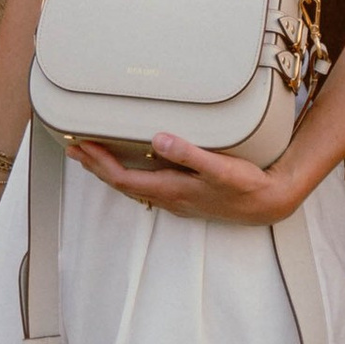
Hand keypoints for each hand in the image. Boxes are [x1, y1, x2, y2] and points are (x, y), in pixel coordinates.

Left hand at [67, 131, 308, 224]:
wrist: (269, 204)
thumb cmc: (246, 186)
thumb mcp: (220, 168)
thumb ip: (189, 154)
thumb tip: (158, 140)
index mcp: (172, 190)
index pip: (124, 179)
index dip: (100, 164)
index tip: (82, 147)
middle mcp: (169, 199)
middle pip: (123, 185)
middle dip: (96, 167)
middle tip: (74, 149)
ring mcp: (177, 201)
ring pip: (134, 188)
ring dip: (111, 172)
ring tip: (93, 157)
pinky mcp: (186, 197)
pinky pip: (147, 187)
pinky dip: (130, 175)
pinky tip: (133, 167)